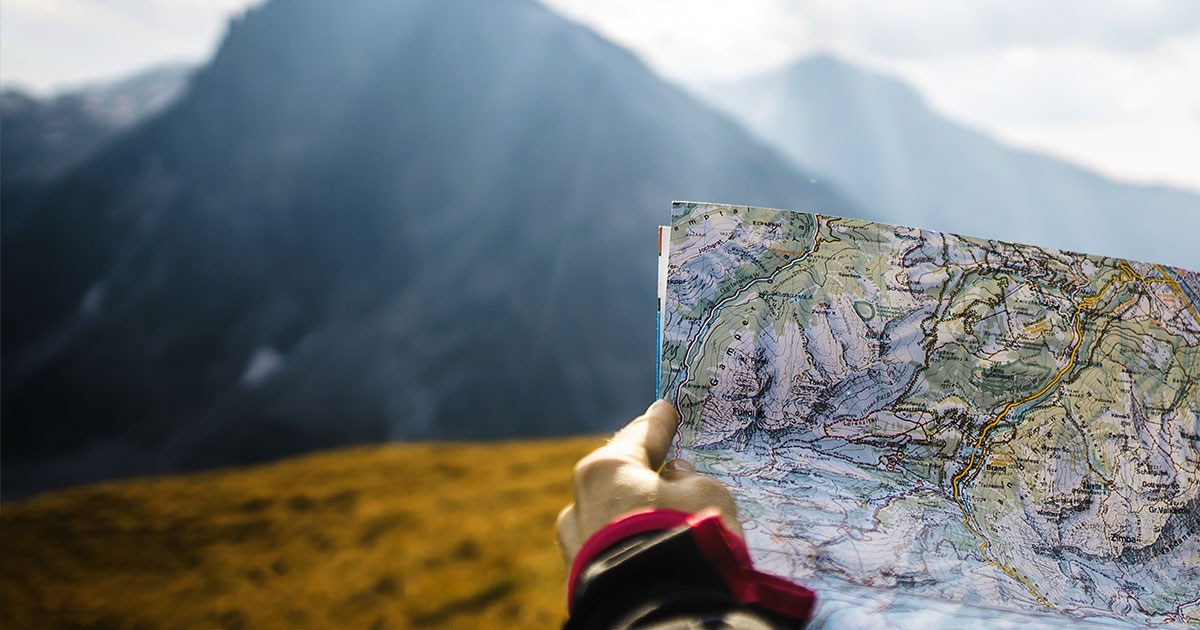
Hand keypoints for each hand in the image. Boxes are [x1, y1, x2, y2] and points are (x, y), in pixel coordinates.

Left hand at [555, 400, 743, 566]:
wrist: (655, 614)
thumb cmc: (685, 540)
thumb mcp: (706, 495)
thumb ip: (689, 478)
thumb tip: (673, 477)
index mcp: (606, 469)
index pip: (641, 435)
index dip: (660, 422)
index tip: (665, 408)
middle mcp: (580, 502)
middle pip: (618, 475)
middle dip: (644, 470)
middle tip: (666, 461)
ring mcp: (574, 545)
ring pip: (609, 516)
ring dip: (634, 512)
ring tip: (665, 517)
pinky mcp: (579, 581)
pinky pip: (610, 550)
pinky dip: (629, 544)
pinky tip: (651, 549)